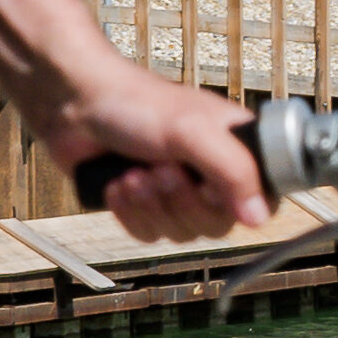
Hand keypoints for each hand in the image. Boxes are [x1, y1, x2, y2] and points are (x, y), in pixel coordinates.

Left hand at [66, 67, 271, 242]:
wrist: (75, 103)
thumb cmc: (135, 103)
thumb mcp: (193, 131)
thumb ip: (234, 170)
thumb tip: (260, 217)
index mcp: (235, 148)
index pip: (261, 198)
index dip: (233, 202)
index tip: (207, 184)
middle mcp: (210, 172)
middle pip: (216, 224)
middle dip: (179, 201)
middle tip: (159, 170)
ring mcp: (177, 191)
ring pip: (180, 233)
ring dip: (151, 205)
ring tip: (133, 173)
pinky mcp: (144, 206)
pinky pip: (149, 235)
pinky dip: (130, 213)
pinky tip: (117, 183)